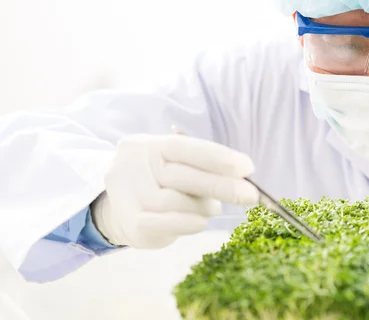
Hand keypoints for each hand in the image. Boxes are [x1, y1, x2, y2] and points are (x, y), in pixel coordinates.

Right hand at [91, 134, 258, 248]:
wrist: (115, 203)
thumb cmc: (159, 178)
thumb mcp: (173, 161)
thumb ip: (202, 164)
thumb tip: (242, 175)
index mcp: (150, 145)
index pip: (186, 148)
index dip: (218, 158)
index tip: (247, 167)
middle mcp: (137, 166)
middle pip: (184, 176)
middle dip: (223, 186)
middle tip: (251, 196)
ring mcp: (132, 195)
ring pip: (177, 202)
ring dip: (204, 206)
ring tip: (212, 207)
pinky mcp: (132, 224)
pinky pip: (165, 224)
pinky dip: (188, 223)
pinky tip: (200, 222)